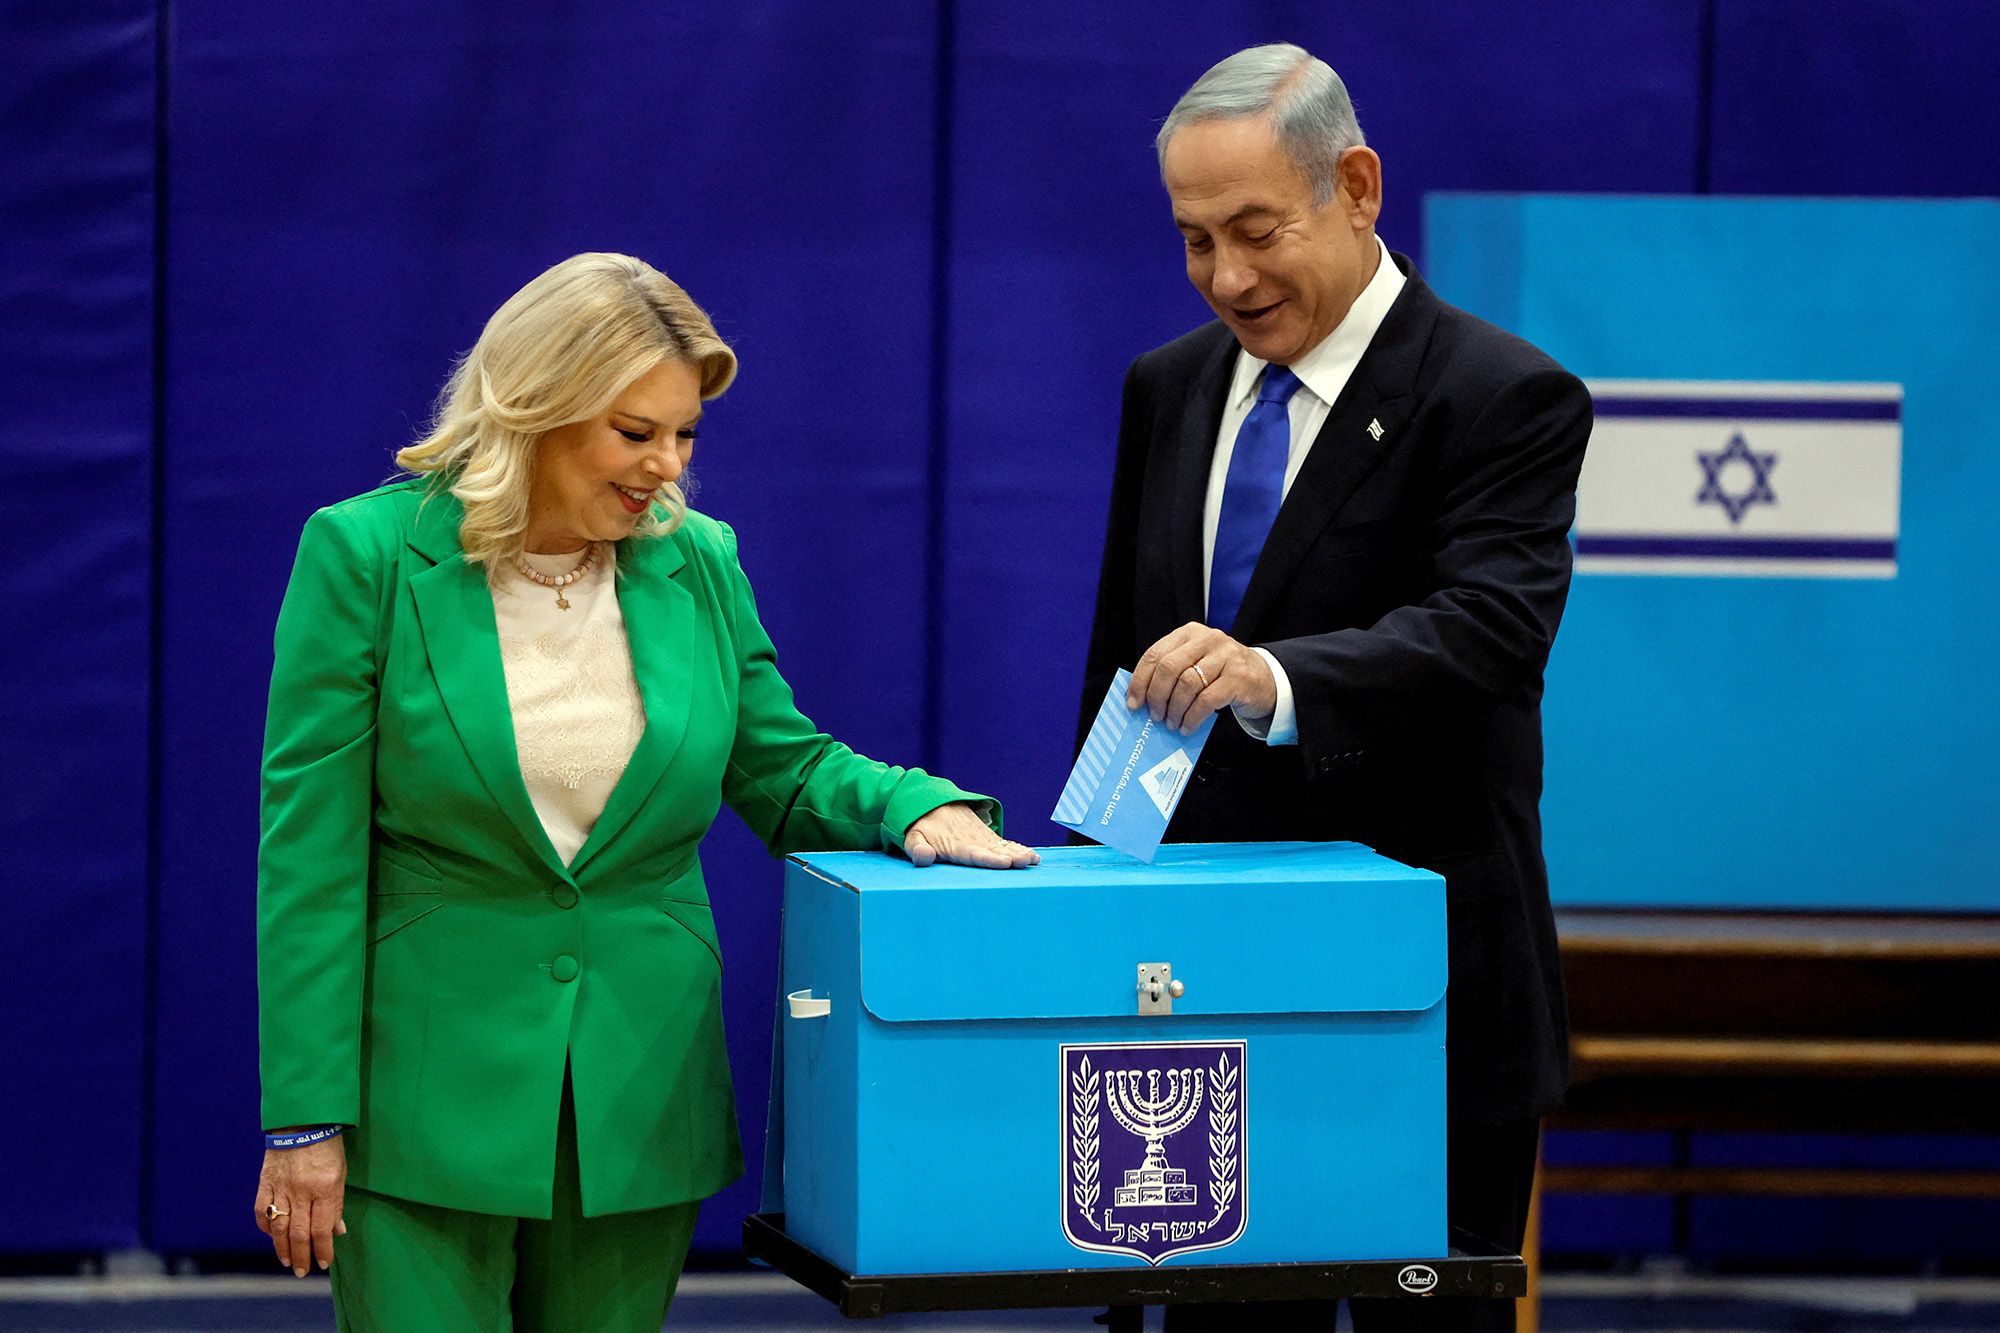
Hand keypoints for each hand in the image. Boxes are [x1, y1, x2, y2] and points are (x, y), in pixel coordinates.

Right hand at [253, 1132, 347, 1275]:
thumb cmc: (328, 1145)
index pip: (322, 1228)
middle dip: (302, 1256)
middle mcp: (302, 1191)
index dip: (323, 1249)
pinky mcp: (265, 1182)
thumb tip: (338, 1231)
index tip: (324, 1262)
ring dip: (283, 1249)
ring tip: (289, 1262)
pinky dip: (266, 1226)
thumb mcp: (341, 1172)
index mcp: (325, 1188)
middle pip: (299, 1233)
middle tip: (304, 1271)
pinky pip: (261, 1211)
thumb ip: (336, 1203)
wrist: (302, 1120)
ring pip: (279, 1227)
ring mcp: (281, 1188)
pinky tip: (272, 1236)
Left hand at [904, 802, 1038, 868]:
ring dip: (1018, 852)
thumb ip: (916, 848)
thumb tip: (923, 857)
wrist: (931, 802)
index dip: (989, 858)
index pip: (973, 853)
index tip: (1004, 862)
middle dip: (1010, 855)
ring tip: (1032, 859)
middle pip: (993, 850)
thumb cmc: (921, 826)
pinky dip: (1018, 848)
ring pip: (1002, 845)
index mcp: (954, 844)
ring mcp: (981, 837)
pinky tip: (1031, 856)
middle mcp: (972, 840)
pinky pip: (1004, 842)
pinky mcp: (987, 836)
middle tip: (1025, 860)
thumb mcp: (912, 836)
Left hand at [1128, 623, 1276, 733]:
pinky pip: (1206, 700)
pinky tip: (1188, 727)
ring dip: (1174, 710)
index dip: (1140, 680)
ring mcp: (1226, 657)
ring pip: (1187, 684)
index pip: (1156, 654)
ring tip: (1172, 724)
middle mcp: (1208, 639)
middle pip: (1169, 667)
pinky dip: (1192, 718)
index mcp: (1190, 633)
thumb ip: (1172, 672)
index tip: (1133, 702)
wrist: (1266, 679)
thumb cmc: (1223, 674)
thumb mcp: (1197, 663)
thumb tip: (1140, 697)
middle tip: (1154, 716)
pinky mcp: (1239, 678)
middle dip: (1156, 696)